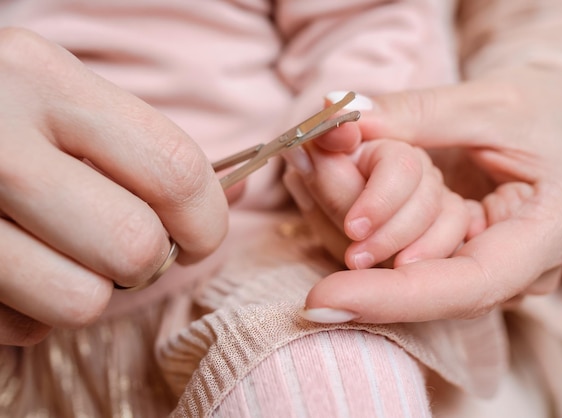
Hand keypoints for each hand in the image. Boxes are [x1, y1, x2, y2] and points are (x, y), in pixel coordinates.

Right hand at [0, 28, 227, 344]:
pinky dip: (33, 312)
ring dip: (88, 291)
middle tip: (124, 247)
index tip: (200, 237)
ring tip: (62, 255)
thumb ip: (149, 149)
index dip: (207, 220)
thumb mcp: (68, 106)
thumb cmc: (5, 123)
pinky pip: (22, 327)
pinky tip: (16, 270)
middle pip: (135, 245)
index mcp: (46, 78)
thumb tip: (244, 189)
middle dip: (146, 262)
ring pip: (82, 300)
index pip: (175, 168)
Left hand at [299, 67, 561, 323]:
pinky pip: (404, 260)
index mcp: (554, 229)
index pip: (468, 284)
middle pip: (427, 283)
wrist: (560, 124)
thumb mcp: (485, 103)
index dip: (394, 297)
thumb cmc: (540, 110)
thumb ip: (415, 114)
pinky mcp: (460, 262)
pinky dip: (364, 225)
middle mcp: (524, 270)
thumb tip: (338, 118)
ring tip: (305, 168)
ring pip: (407, 274)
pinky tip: (323, 189)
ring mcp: (490, 273)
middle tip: (300, 174)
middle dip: (355, 238)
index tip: (322, 298)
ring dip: (349, 227)